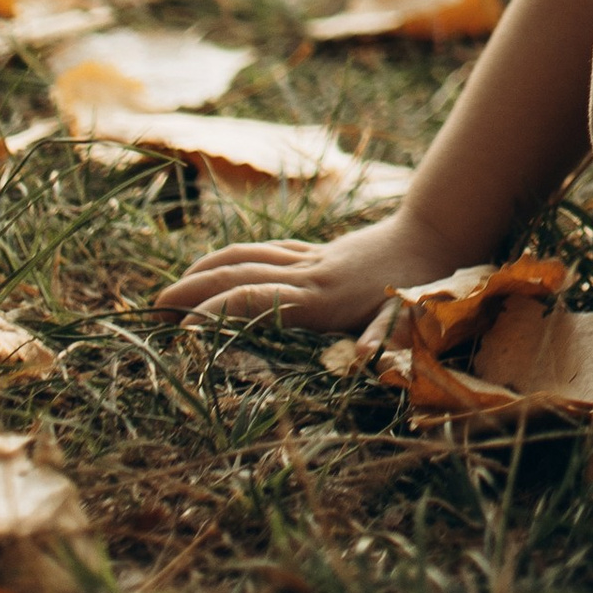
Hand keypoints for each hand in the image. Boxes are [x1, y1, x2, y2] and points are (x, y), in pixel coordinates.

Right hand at [155, 207, 460, 334]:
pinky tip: (217, 272)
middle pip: (236, 273)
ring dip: (202, 272)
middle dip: (191, 291)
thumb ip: (388, 338)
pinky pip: (264, 252)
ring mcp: (309, 259)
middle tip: (152, 313)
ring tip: (169, 295)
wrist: (440, 231)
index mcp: (323, 296)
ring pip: (245, 256)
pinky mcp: (316, 253)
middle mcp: (307, 274)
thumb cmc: (428, 283)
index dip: (218, 313)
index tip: (184, 332)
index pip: (255, 298)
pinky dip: (232, 260)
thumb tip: (363, 361)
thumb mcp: (413, 317)